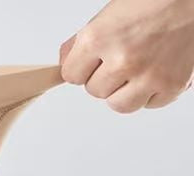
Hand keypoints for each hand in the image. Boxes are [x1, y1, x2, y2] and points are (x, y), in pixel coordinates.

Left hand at [60, 0, 193, 112]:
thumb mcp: (111, 13)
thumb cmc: (158, 0)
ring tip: (138, 68)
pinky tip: (157, 70)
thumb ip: (83, 42)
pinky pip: (148, 104)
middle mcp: (123, 60)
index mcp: (100, 38)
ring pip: (118, 105)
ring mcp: (148, 76)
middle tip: (124, 56)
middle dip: (105, 77)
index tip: (92, 61)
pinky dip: (151, 93)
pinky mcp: (171, 86)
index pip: (71, 75)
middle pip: (94, 91)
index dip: (81, 68)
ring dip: (124, 91)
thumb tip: (65, 61)